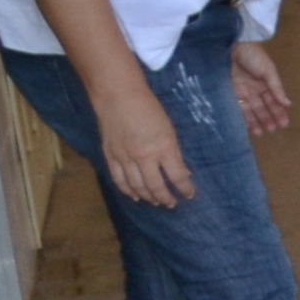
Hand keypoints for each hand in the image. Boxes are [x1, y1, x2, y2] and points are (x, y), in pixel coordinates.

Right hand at [94, 88, 192, 206]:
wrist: (117, 96)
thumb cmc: (148, 109)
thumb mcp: (169, 129)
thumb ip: (175, 153)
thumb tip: (182, 173)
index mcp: (163, 148)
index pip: (177, 176)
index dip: (185, 189)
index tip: (189, 195)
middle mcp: (143, 156)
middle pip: (155, 186)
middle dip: (165, 198)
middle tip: (172, 203)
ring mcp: (124, 157)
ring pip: (137, 186)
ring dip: (148, 197)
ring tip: (156, 202)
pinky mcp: (110, 155)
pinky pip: (119, 180)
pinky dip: (127, 190)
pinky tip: (135, 196)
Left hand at [229, 43, 290, 134]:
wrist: (229, 46)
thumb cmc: (252, 55)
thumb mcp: (268, 70)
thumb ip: (277, 87)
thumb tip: (288, 103)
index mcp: (266, 83)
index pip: (274, 101)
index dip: (279, 112)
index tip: (284, 124)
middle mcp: (254, 89)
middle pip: (262, 107)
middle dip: (268, 118)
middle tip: (272, 130)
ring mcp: (242, 91)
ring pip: (250, 109)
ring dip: (256, 121)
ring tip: (261, 133)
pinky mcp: (229, 92)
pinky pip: (237, 107)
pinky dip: (242, 117)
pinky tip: (246, 126)